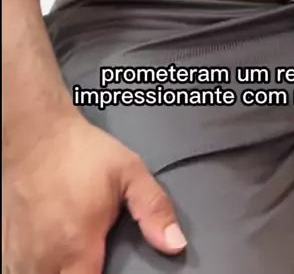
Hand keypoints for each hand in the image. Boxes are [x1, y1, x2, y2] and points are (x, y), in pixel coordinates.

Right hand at [2, 114, 185, 272]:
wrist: (38, 133)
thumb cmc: (81, 152)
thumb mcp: (129, 172)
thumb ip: (154, 210)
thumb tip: (176, 244)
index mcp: (78, 247)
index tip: (106, 268)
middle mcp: (45, 259)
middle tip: (91, 259)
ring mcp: (21, 256)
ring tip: (71, 259)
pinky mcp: (6, 247)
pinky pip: (14, 272)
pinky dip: (30, 269)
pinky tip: (44, 259)